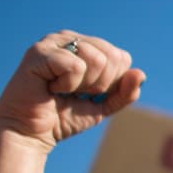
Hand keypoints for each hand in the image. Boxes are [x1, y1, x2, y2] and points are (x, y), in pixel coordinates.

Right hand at [0, 30, 145, 154]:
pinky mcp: (39, 52)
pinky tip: (50, 88)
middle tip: (75, 93)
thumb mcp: (104, 106)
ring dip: (83, 85)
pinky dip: (68, 85)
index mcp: (85, 46)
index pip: (121, 57)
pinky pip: (76, 66)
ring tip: (61, 89)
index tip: (88, 93)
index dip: (112, 83)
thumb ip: (125, 92)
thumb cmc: (64, 117)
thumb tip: (140, 74)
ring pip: (97, 59)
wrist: (31, 133)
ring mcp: (53, 42)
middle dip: (100, 84)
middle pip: (112, 56)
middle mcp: (69, 38)